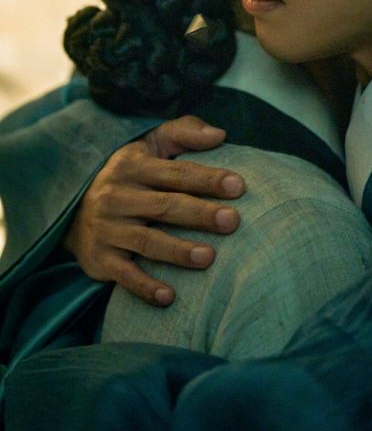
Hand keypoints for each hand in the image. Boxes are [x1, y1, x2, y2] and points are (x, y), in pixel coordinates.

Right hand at [63, 115, 244, 306]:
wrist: (73, 210)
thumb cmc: (130, 174)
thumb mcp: (151, 144)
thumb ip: (184, 132)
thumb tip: (220, 134)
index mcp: (133, 166)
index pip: (175, 173)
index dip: (207, 178)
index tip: (238, 186)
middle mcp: (117, 196)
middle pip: (165, 206)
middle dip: (200, 214)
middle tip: (232, 221)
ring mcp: (107, 229)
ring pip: (146, 241)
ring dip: (177, 251)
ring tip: (209, 258)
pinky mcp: (100, 259)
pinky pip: (124, 275)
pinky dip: (145, 287)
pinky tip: (170, 297)